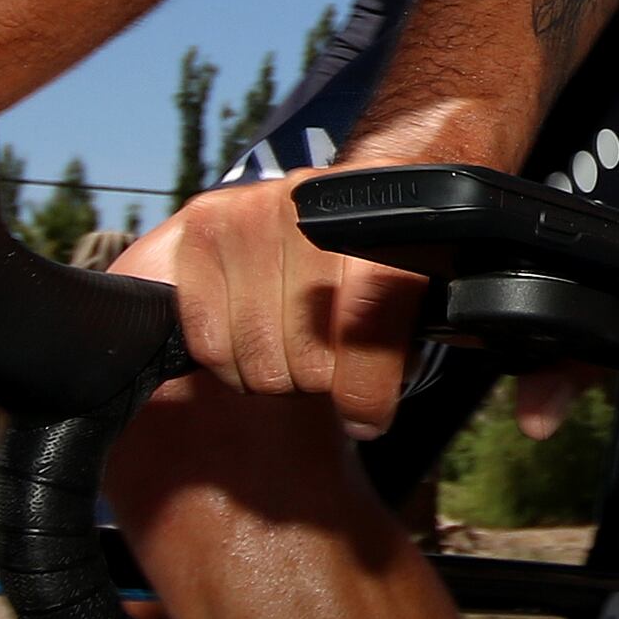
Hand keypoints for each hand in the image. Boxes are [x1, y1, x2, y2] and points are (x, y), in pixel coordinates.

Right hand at [164, 171, 438, 437]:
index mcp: (380, 215)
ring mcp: (251, 212)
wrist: (318, 207)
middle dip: (321, 381)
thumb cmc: (368, 267)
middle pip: (311, 351)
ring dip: (277, 376)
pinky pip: (211, 343)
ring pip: (259, 356)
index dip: (366, 382)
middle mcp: (310, 201)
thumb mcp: (413, 293)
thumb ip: (416, 335)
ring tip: (290, 353)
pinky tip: (249, 343)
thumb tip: (376, 409)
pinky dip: (229, 363)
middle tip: (326, 370)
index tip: (366, 417)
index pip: (372, 310)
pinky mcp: (202, 229)